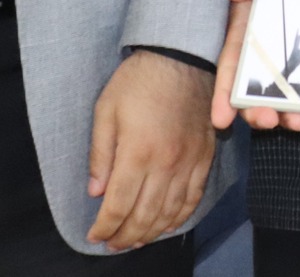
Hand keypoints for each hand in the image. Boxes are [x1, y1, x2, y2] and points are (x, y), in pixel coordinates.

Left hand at [86, 51, 215, 250]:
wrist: (182, 56)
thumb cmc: (138, 80)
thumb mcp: (106, 111)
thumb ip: (100, 155)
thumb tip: (95, 192)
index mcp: (138, 151)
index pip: (118, 204)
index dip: (104, 227)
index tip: (94, 235)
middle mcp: (166, 162)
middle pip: (144, 215)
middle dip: (125, 236)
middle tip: (112, 243)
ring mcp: (189, 161)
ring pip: (171, 212)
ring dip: (150, 233)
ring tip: (135, 241)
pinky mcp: (205, 156)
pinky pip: (194, 197)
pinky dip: (180, 217)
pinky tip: (167, 224)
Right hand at [210, 0, 299, 133]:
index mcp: (243, 38)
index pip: (230, 70)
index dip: (223, 95)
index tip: (221, 120)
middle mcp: (261, 58)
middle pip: (253, 92)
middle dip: (255, 112)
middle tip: (266, 121)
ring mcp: (286, 65)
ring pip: (280, 98)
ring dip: (285, 115)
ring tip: (296, 124)